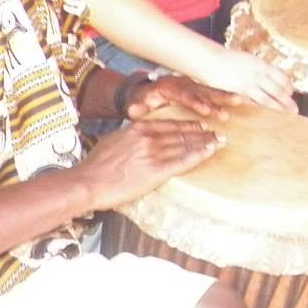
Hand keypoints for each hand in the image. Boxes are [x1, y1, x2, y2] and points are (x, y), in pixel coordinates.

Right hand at [73, 113, 224, 212]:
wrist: (87, 182)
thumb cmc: (95, 166)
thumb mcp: (114, 140)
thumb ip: (131, 136)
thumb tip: (138, 135)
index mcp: (139, 128)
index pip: (170, 124)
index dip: (188, 125)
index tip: (201, 125)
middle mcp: (149, 137)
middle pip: (182, 133)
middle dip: (202, 133)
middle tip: (217, 131)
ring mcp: (154, 153)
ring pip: (186, 145)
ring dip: (206, 142)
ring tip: (220, 140)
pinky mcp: (156, 171)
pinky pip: (184, 160)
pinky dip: (200, 154)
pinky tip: (212, 150)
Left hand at [129, 74, 240, 122]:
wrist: (142, 92)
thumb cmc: (140, 102)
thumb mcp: (135, 105)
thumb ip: (136, 108)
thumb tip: (134, 109)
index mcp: (168, 87)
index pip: (184, 95)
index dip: (196, 103)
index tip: (206, 110)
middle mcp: (183, 83)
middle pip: (203, 90)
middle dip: (218, 98)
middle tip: (232, 105)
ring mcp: (192, 85)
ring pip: (211, 90)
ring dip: (226, 97)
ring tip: (241, 101)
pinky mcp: (199, 89)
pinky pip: (214, 92)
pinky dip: (226, 97)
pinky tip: (241, 101)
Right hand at [195, 45, 295, 113]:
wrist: (210, 58)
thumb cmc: (224, 59)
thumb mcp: (244, 60)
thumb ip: (254, 67)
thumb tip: (260, 74)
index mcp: (260, 63)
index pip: (280, 75)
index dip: (287, 85)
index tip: (291, 92)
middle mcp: (259, 71)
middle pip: (278, 87)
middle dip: (288, 99)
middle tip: (295, 108)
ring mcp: (251, 80)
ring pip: (270, 95)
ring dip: (281, 105)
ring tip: (289, 113)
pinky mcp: (241, 88)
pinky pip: (257, 99)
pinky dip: (265, 105)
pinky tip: (270, 113)